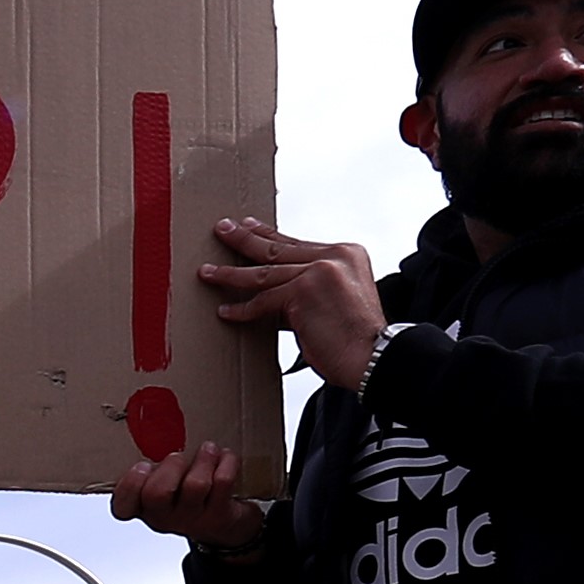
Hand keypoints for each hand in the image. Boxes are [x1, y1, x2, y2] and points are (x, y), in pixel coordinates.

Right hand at [113, 440, 271, 551]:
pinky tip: (225, 457)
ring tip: (208, 449)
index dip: (130, 485)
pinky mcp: (220, 516)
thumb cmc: (189, 496)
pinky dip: (226, 463)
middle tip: (178, 456)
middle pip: (157, 494)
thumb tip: (155, 426)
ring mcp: (192, 519)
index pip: (123, 507)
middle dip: (170, 466)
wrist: (225, 525)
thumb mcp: (164, 483)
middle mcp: (164, 517)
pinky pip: (223, 483)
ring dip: (203, 460)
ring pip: (195, 485)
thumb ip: (154, 465)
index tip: (142, 465)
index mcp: (144, 507)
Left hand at [198, 214, 386, 390]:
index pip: (298, 243)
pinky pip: (263, 301)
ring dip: (231, 273)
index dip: (269, 235)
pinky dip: (242, 310)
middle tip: (223, 229)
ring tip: (208, 271)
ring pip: (264, 271)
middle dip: (245, 238)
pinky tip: (226, 311)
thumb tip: (274, 292)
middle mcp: (334, 257)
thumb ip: (309, 288)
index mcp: (346, 254)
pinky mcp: (302, 292)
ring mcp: (317, 271)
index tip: (250, 227)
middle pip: (278, 247)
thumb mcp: (338, 300)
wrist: (374, 356)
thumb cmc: (358, 338)